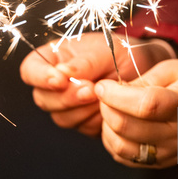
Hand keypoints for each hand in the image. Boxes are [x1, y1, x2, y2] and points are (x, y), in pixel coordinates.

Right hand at [19, 32, 174, 136]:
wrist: (146, 70)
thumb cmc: (123, 52)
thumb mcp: (106, 50)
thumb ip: (84, 63)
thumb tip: (62, 73)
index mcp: (54, 58)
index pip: (31, 70)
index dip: (40, 78)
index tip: (60, 80)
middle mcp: (56, 83)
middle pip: (42, 99)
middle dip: (66, 98)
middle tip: (90, 90)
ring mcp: (68, 104)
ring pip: (61, 118)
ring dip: (82, 110)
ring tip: (103, 96)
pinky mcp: (84, 121)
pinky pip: (82, 128)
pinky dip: (96, 120)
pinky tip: (109, 107)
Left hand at [95, 59, 177, 167]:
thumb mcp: (171, 69)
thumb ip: (143, 80)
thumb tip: (113, 91)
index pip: (146, 105)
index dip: (117, 95)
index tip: (103, 86)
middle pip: (128, 127)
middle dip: (106, 107)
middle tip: (104, 94)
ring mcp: (171, 152)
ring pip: (122, 146)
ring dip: (106, 125)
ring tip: (109, 109)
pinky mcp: (161, 163)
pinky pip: (124, 158)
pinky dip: (111, 141)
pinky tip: (115, 125)